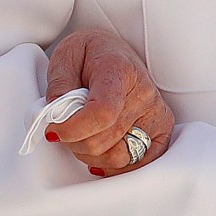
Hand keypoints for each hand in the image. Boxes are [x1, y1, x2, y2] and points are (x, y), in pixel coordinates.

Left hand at [44, 29, 174, 175]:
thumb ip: (58, 88)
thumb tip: (58, 119)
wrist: (113, 49)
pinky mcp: (162, 129)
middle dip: (74, 142)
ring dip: (92, 154)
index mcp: (119, 70)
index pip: (101, 113)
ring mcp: (156, 112)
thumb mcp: (64, 58)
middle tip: (63, 131)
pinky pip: (140, 163)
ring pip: (120, 157)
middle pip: (105, 139)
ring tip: (82, 137)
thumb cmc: (88, 54)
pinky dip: (115, 165)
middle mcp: (144, 92)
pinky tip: (101, 152)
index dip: (73, 129)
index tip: (53, 130)